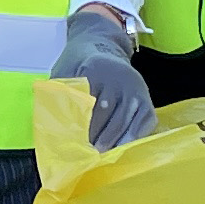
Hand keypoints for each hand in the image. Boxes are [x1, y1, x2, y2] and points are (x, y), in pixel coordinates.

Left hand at [49, 8, 154, 151]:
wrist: (103, 46)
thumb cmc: (79, 65)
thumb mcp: (64, 70)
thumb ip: (61, 92)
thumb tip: (58, 122)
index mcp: (95, 68)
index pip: (87, 103)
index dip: (80, 126)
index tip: (73, 144)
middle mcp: (119, 77)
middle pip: (106, 114)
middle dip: (95, 137)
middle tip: (86, 157)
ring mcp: (135, 88)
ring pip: (124, 120)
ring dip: (112, 141)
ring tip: (101, 157)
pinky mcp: (147, 98)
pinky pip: (144, 122)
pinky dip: (133, 137)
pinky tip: (122, 149)